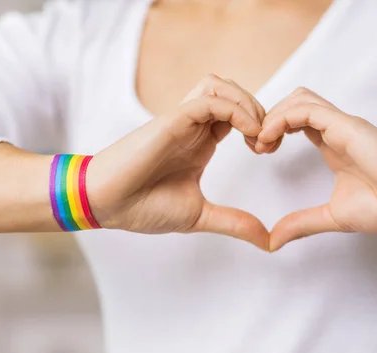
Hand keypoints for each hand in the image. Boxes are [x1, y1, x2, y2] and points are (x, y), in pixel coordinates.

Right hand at [87, 76, 268, 248]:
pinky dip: (234, 109)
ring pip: (220, 87)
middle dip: (259, 111)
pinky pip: (208, 99)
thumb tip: (268, 241)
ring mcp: (182, 121)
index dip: (260, 126)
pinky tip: (248, 133)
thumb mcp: (201, 216)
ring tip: (257, 134)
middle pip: (232, 94)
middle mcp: (193, 127)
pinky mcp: (171, 120)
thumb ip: (235, 223)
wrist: (107, 205)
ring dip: (247, 103)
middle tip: (268, 143)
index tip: (268, 151)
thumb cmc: (144, 207)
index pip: (237, 116)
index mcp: (201, 143)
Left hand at [257, 88, 376, 249]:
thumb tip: (273, 240)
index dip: (272, 130)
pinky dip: (283, 118)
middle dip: (267, 118)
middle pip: (293, 103)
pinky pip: (307, 108)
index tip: (259, 152)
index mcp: (332, 144)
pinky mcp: (347, 125)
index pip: (295, 121)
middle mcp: (335, 130)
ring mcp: (341, 125)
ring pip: (298, 99)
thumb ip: (302, 224)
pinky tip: (270, 139)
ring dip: (272, 116)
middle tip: (255, 146)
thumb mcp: (332, 217)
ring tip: (261, 143)